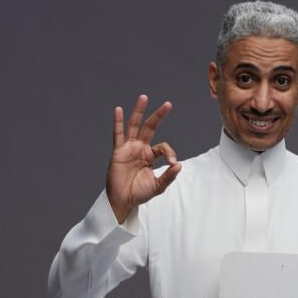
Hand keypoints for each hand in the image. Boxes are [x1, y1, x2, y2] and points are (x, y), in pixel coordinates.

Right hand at [106, 94, 180, 223]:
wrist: (123, 200)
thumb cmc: (139, 193)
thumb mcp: (157, 186)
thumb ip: (168, 176)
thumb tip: (179, 165)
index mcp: (150, 156)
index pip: (163, 147)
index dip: (169, 152)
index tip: (172, 163)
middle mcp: (140, 149)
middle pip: (150, 128)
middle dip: (158, 116)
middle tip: (168, 104)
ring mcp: (129, 148)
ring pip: (134, 126)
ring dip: (139, 111)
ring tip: (144, 97)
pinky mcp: (118, 151)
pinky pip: (118, 134)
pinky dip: (118, 122)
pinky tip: (118, 110)